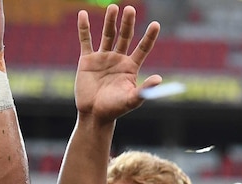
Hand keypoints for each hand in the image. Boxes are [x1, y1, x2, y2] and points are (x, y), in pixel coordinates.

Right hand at [75, 4, 160, 122]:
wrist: (94, 114)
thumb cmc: (116, 109)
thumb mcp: (132, 99)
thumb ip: (145, 89)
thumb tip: (159, 79)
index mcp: (131, 67)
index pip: (143, 48)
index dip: (149, 36)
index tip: (156, 24)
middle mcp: (118, 59)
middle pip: (125, 37)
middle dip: (128, 23)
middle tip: (130, 9)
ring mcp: (103, 58)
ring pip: (107, 35)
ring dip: (110, 21)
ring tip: (113, 7)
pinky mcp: (87, 60)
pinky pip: (85, 40)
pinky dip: (84, 27)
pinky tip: (83, 14)